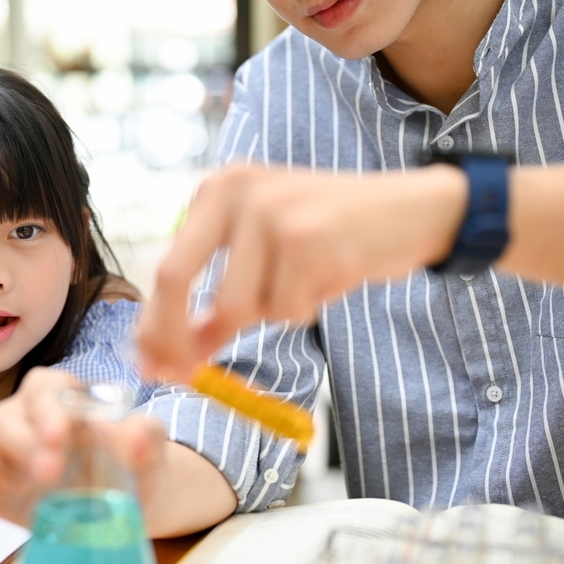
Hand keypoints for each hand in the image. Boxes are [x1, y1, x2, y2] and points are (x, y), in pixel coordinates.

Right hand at [0, 367, 167, 526]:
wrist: (116, 507)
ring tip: (19, 486)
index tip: (60, 439)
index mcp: (61, 397)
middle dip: (19, 447)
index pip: (42, 388)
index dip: (46, 411)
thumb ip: (145, 437)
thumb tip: (132, 436)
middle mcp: (22, 415)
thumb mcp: (149, 452)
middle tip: (50, 476)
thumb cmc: (131, 468)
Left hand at [138, 163, 466, 381]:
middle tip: (188, 374)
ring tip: (307, 285)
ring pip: (238, 306)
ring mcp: (268, 209)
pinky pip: (286, 309)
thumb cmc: (335, 239)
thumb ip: (218, 307)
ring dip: (273, 314)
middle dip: (176, 337)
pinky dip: (307, 308)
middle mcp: (232, 189)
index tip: (149, 366)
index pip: (166, 266)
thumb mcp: (265, 265)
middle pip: (174, 279)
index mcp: (216, 190)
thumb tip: (174, 359)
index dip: (153, 324)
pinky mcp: (304, 234)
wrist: (414, 210)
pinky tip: (333, 275)